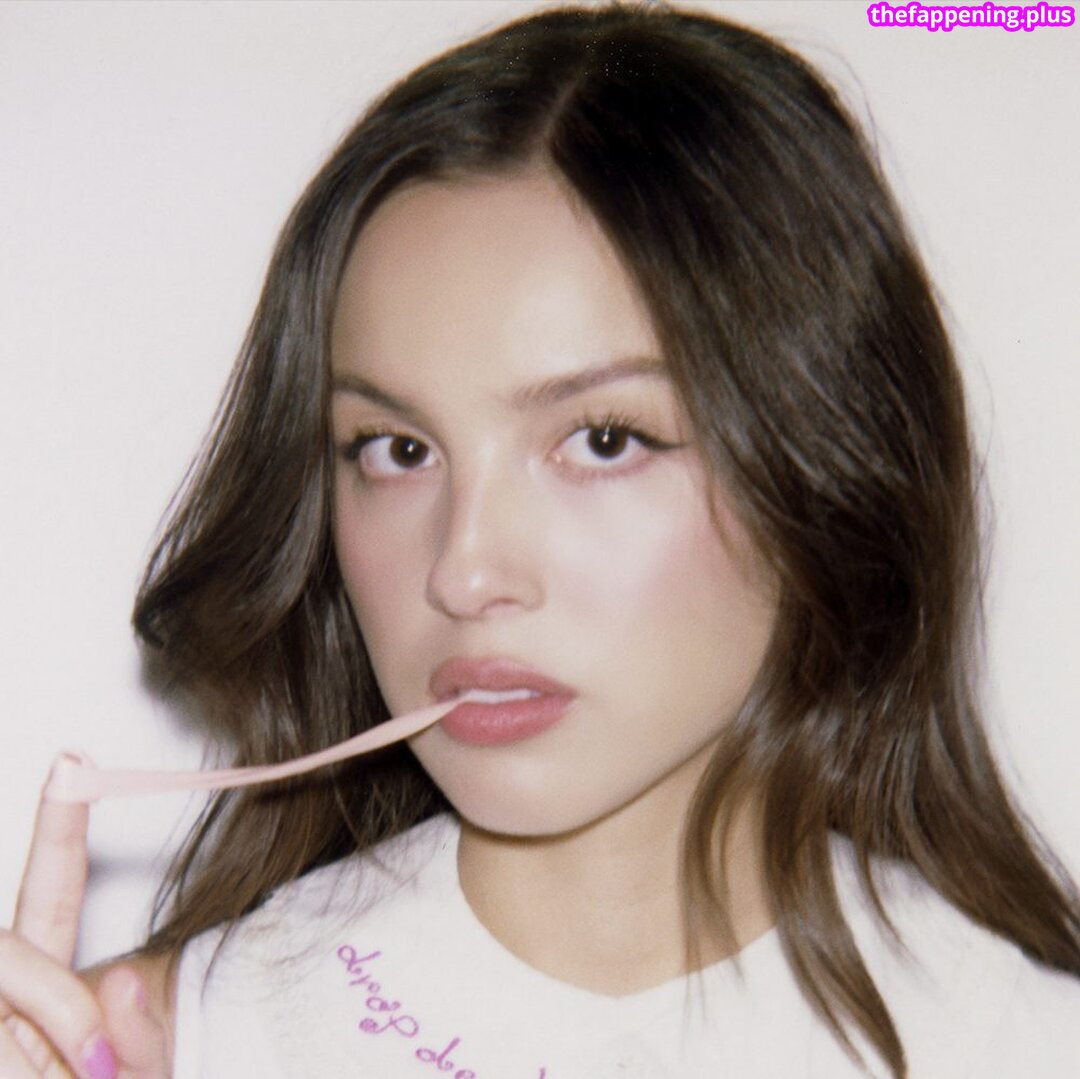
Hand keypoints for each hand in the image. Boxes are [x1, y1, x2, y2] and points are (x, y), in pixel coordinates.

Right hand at [0, 765, 167, 1077]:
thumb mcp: (128, 1075)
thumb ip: (126, 1036)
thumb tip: (116, 989)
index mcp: (35, 975)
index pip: (52, 890)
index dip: (60, 827)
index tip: (74, 762)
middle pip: (8, 954)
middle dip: (56, 1013)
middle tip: (101, 1078)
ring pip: (4, 1034)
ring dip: (40, 1070)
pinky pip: (0, 1059)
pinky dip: (28, 1074)